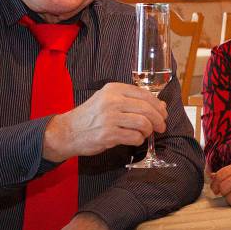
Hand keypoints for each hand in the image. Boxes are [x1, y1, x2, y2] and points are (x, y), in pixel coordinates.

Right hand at [44, 82, 166, 161]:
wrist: (67, 131)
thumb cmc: (91, 115)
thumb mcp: (109, 100)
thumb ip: (133, 101)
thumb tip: (161, 105)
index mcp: (114, 89)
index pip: (145, 94)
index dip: (158, 106)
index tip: (163, 113)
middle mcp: (112, 101)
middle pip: (147, 109)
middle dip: (159, 120)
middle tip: (161, 127)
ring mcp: (109, 118)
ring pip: (143, 123)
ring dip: (148, 131)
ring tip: (145, 133)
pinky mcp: (108, 134)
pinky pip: (134, 137)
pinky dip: (139, 140)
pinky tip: (135, 139)